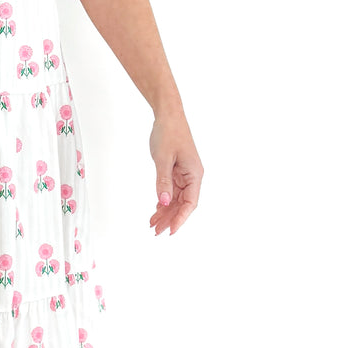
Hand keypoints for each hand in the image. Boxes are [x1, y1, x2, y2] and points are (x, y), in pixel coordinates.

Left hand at [148, 108, 202, 235]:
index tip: (171, 231)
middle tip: (156, 231)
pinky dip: (163, 201)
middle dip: (170, 219)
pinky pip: (171, 191)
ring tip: (153, 224)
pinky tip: (155, 210)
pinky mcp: (176, 171)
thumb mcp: (163, 158)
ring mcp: (184, 174)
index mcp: (194, 174)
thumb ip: (163, 181)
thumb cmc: (169, 133)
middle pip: (183, 204)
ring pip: (176, 200)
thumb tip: (164, 202)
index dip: (181, 219)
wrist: (168, 116)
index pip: (190, 203)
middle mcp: (192, 176)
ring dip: (165, 212)